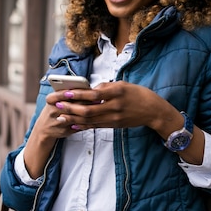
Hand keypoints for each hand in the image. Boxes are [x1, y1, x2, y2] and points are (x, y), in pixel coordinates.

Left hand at [48, 81, 172, 130]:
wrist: (153, 111)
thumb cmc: (138, 94)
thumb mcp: (123, 84)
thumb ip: (106, 86)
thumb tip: (90, 89)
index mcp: (117, 92)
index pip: (94, 94)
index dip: (78, 94)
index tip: (65, 93)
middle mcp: (114, 106)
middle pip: (88, 110)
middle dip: (71, 109)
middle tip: (57, 106)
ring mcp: (114, 118)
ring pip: (90, 120)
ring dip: (73, 119)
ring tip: (60, 116)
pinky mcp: (114, 125)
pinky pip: (95, 126)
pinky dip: (83, 125)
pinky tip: (73, 125)